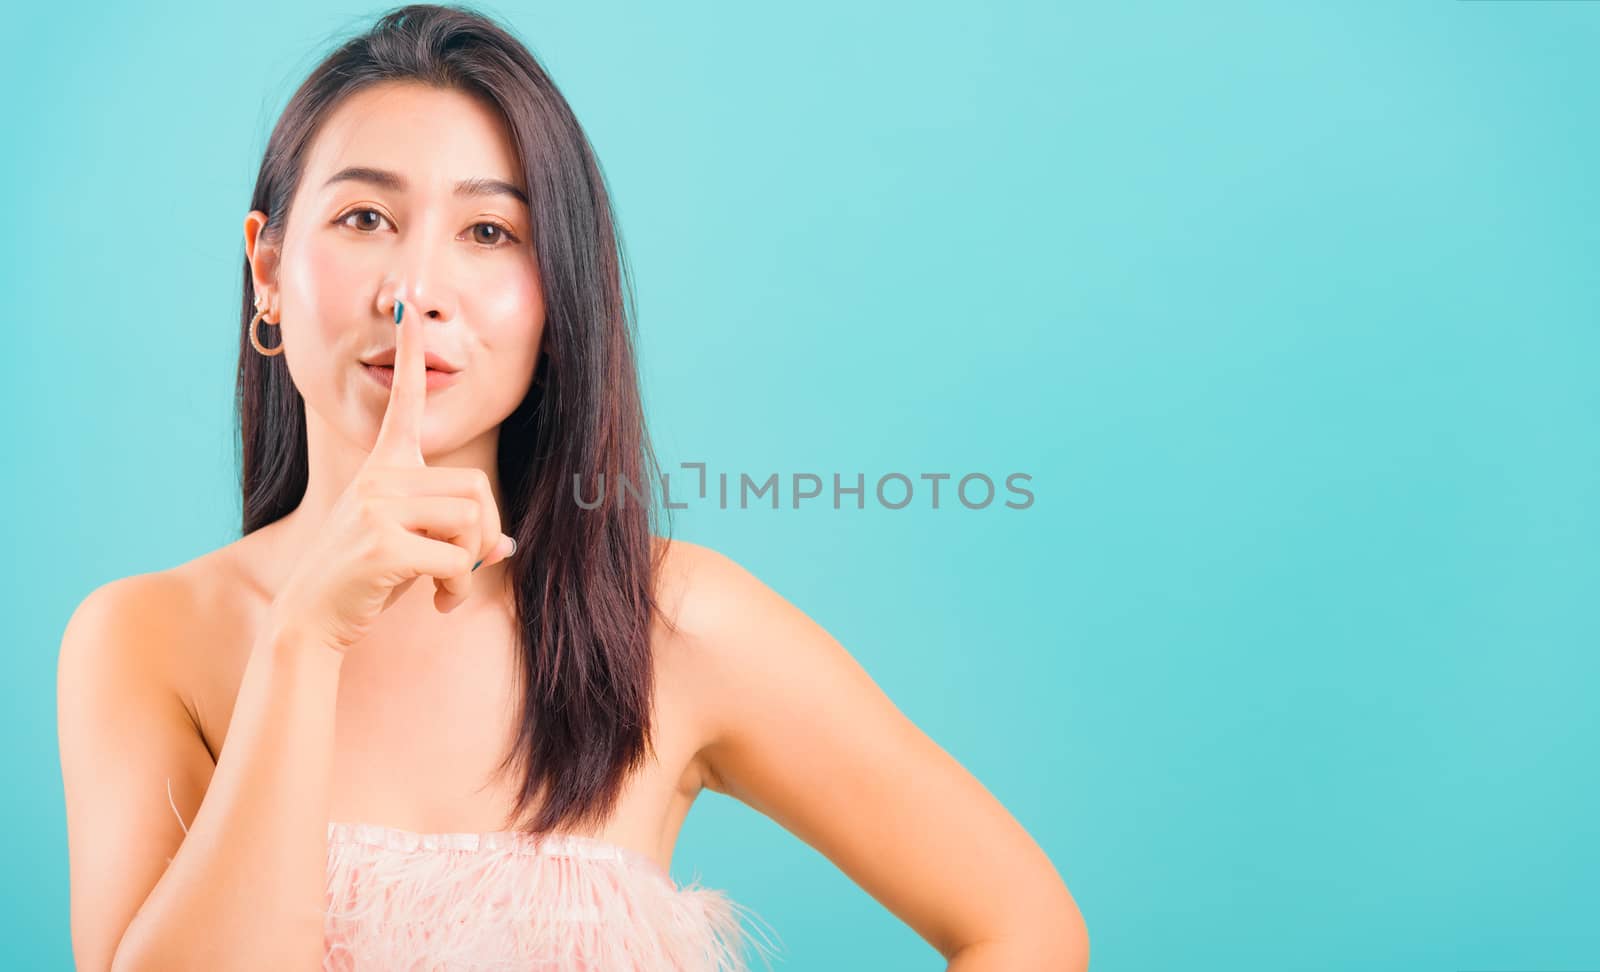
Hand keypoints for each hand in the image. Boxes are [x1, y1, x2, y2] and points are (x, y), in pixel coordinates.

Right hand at [265, 300, 514, 653]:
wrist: (311, 620)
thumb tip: (506, 545)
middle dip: (484, 536)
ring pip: (472, 523)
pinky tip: (438, 602)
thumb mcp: (414, 547)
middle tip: (464, 569)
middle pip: (477, 488)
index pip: (406, 404)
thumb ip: (455, 534)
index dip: (410, 357)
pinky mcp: (381, 544)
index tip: (408, 310)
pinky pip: (457, 559)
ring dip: (472, 566)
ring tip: (445, 590)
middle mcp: (378, 477)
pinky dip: (459, 587)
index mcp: (384, 468)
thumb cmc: (365, 582)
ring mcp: (375, 507)